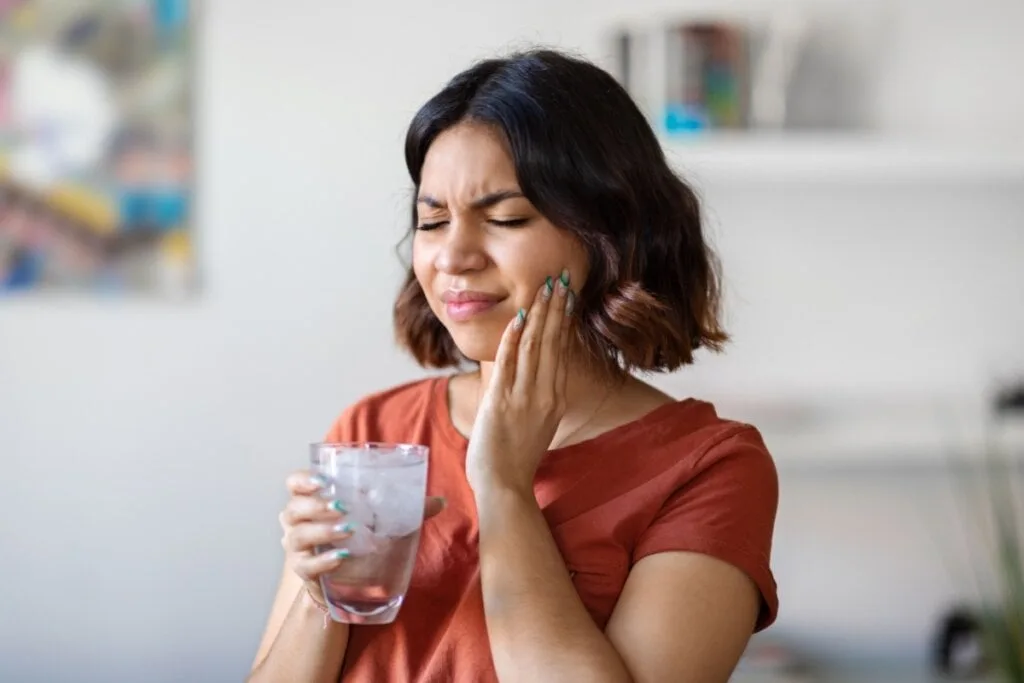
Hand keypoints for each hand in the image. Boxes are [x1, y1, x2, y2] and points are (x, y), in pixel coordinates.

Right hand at [278, 471, 446, 604]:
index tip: (324, 480)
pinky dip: (322, 562)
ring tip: (348, 530)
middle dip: (315, 506)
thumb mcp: (379, 519)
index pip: (294, 482)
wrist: (344, 579)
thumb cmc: (357, 537)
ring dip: (322, 531)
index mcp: (312, 499)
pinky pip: (306, 566)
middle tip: (342, 507)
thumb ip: (407, 508)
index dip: (304, 479)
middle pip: (293, 509)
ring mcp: (298, 548)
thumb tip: (440, 502)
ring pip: (297, 536)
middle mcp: (298, 522)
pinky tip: (341, 558)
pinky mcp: (304, 572)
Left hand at [466, 269, 573, 495]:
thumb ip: (539, 399)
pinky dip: (514, 337)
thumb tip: (539, 380)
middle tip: (560, 278)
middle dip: (556, 307)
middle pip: (552, 342)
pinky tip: (518, 316)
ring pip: (534, 346)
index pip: (561, 351)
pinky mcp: (501, 402)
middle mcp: (544, 394)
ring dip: (540, 313)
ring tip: (545, 287)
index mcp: (554, 399)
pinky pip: (509, 363)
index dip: (564, 321)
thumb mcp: (537, 425)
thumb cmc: (515, 459)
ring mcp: (524, 397)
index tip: (567, 296)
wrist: (504, 486)